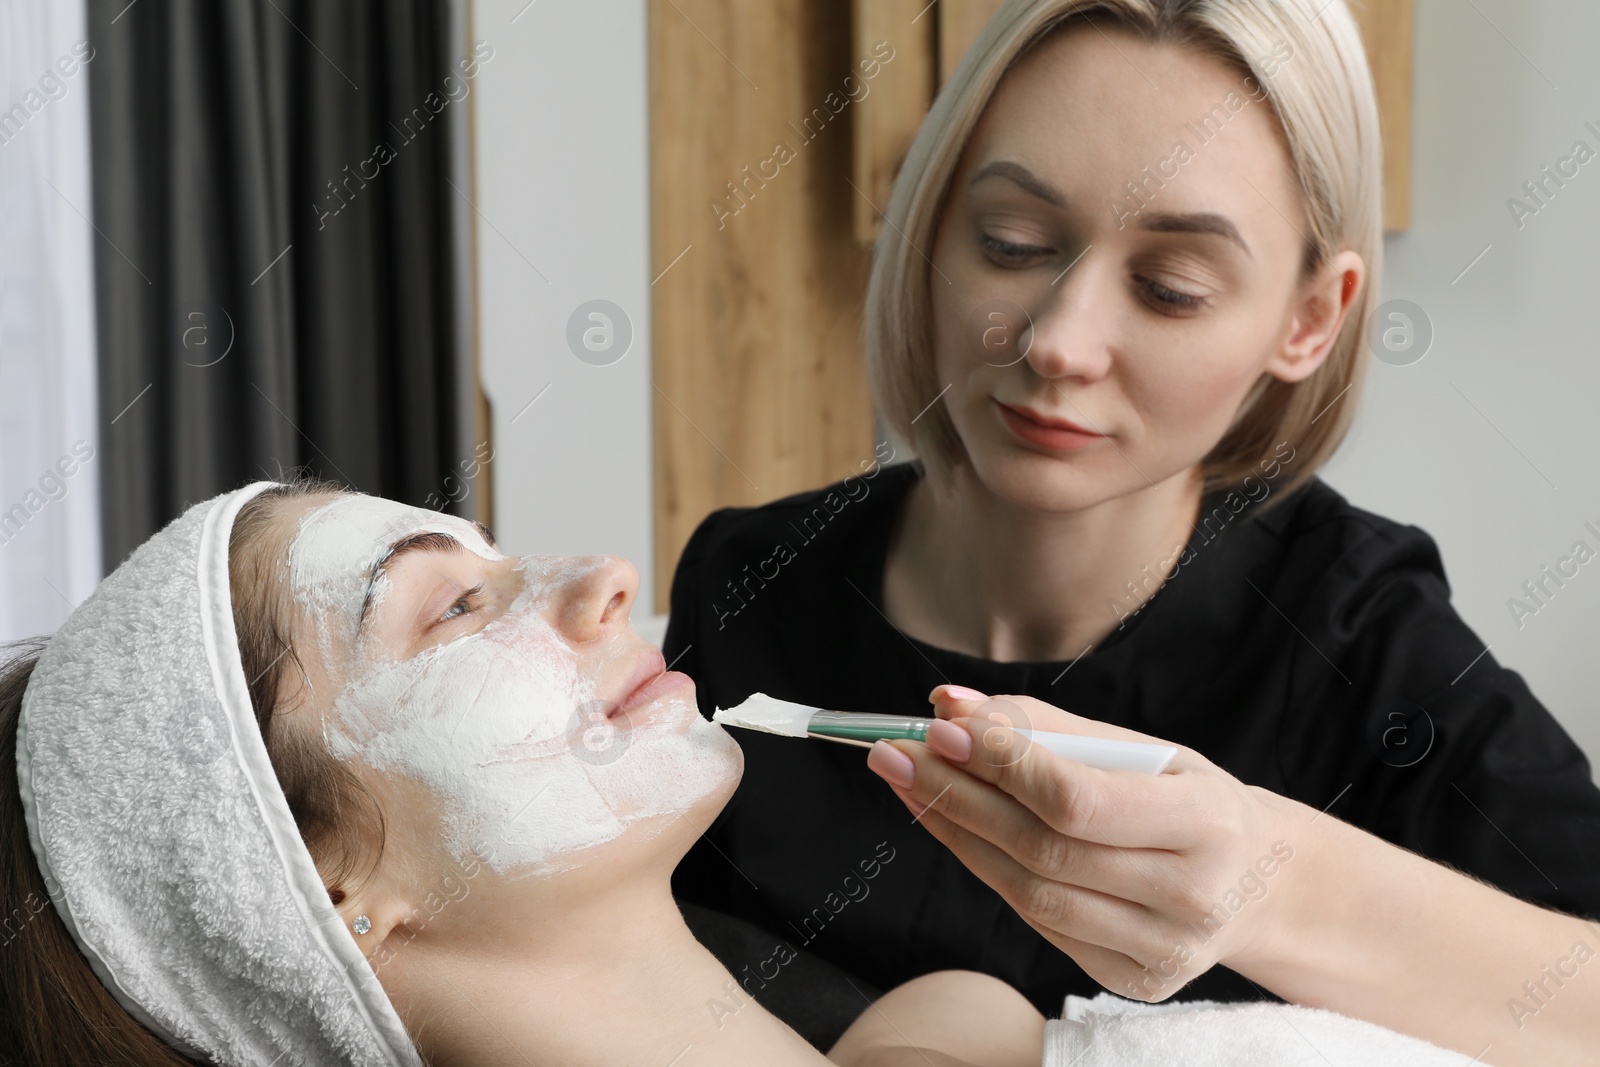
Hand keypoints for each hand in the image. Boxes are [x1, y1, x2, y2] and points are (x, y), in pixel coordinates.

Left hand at [865, 687, 1303, 1000]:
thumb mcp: (1143, 750)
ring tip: (912, 786)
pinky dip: (989, 871)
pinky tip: (956, 830)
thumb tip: (948, 704)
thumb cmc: (1188, 800)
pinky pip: (1040, 923)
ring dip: (957, 835)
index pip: (1079, 800)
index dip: (1001, 764)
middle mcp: (1192, 896)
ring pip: (1030, 894)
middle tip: (898, 753)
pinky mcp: (1134, 980)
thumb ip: (1046, 728)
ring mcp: (1164, 950)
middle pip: (1043, 850)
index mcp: (1208, 825)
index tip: (941, 728)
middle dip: (957, 796)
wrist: (1259, 883)